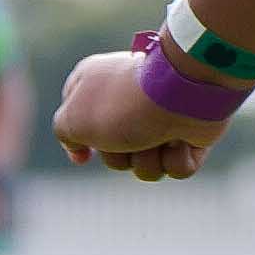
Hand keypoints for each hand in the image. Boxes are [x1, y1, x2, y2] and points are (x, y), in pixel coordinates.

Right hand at [52, 47, 224, 183]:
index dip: (80, 141)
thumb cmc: (122, 104)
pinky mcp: (189, 133)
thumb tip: (82, 149)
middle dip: (120, 156)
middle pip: (113, 155)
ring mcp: (160, 118)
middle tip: (127, 135)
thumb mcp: (72, 120)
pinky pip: (177, 167)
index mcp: (96, 86)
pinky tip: (180, 140)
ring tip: (158, 137)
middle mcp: (127, 102)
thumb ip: (65, 133)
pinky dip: (176, 160)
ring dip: (149, 160)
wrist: (180, 94)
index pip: (79, 119)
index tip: (84, 156)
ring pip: (146, 166)